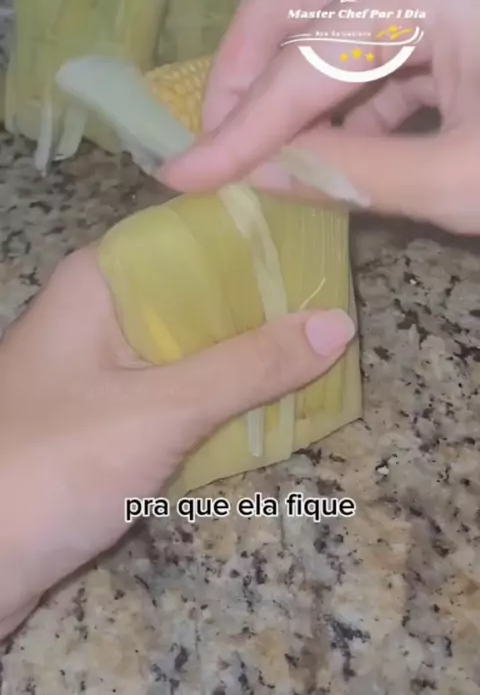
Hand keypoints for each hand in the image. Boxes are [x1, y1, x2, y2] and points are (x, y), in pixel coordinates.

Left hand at [0, 246, 354, 637]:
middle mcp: (102, 314)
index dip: (260, 244)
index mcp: (101, 283)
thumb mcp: (160, 410)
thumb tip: (336, 324)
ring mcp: (103, 368)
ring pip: (194, 349)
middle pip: (200, 295)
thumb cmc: (52, 469)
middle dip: (266, 312)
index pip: (195, 237)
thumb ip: (248, 367)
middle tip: (343, 319)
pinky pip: (179, 394)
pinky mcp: (109, 418)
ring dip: (250, 362)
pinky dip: (223, 402)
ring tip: (328, 361)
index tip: (327, 255)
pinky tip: (276, 408)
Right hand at [160, 0, 479, 233]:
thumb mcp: (460, 178)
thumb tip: (262, 175)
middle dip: (243, 86)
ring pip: (318, 25)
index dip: (238, 132)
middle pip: (286, 8)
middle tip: (221, 152)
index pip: (300, 66)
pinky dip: (337, 98)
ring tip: (274, 161)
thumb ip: (355, 176)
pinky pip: (361, 43)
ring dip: (289, 96)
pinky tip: (331, 147)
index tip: (180, 176)